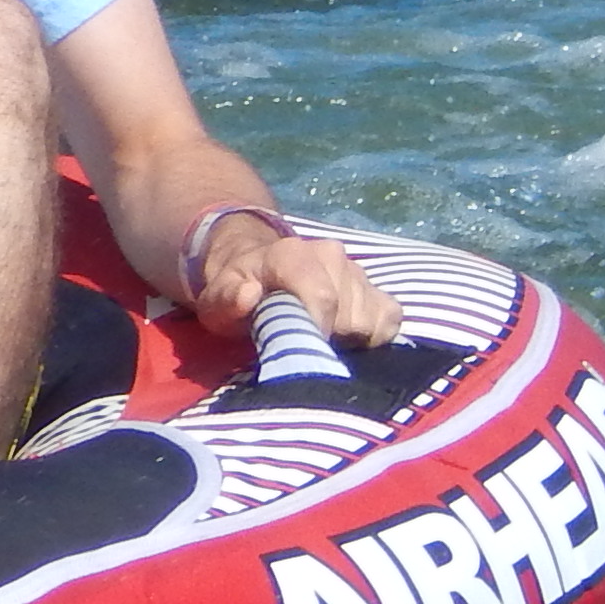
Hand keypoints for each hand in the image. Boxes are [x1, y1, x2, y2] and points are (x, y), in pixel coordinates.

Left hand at [188, 213, 396, 345]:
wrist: (256, 268)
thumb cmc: (236, 290)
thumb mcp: (215, 299)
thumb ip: (226, 299)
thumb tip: (249, 295)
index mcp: (293, 254)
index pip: (323, 297)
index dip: (316, 331)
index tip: (301, 349)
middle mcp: (332, 255)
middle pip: (348, 318)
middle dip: (326, 339)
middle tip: (299, 340)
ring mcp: (358, 270)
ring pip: (369, 322)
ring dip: (345, 339)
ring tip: (315, 333)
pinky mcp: (377, 287)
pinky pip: (389, 320)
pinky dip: (370, 335)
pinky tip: (342, 335)